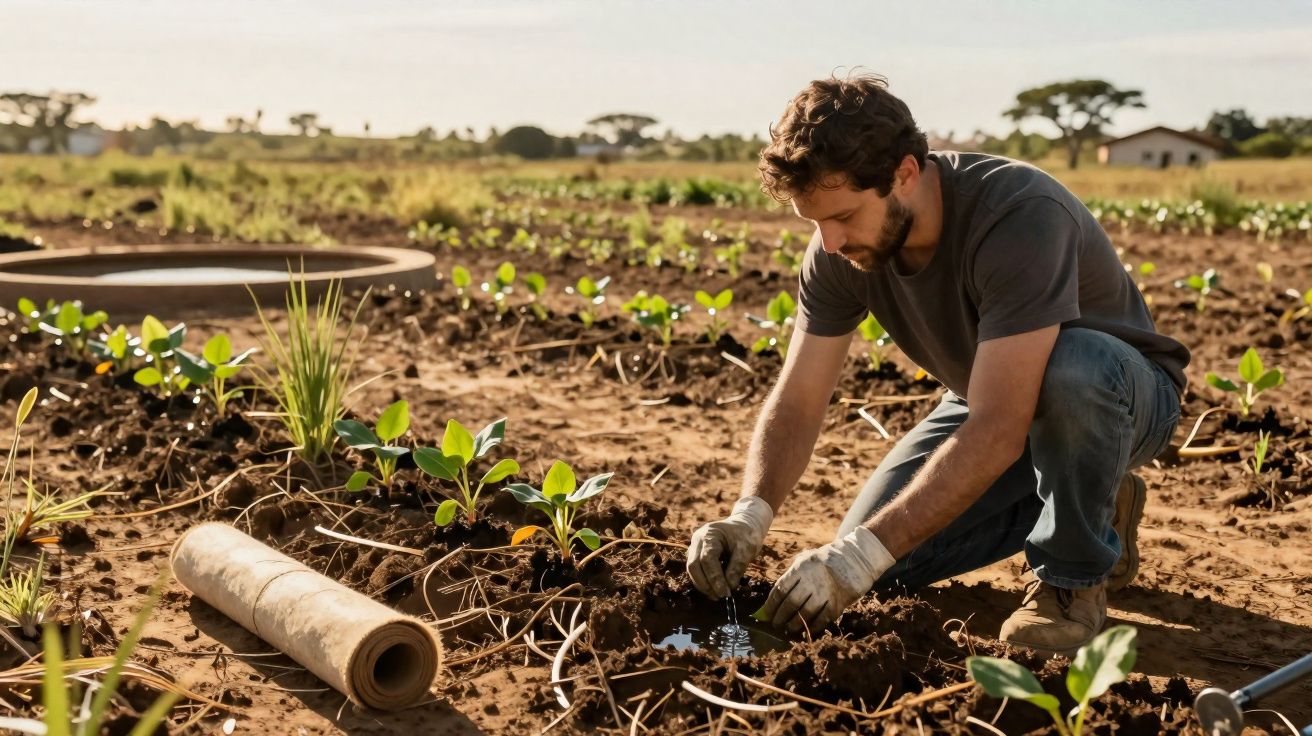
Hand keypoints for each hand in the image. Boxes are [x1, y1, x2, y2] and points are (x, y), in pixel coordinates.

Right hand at [686, 496, 772, 598]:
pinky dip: (704, 581)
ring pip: (692, 570)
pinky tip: (716, 589)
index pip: (707, 559)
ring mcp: (695, 547)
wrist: (744, 525)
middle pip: (694, 565)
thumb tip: (729, 588)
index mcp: (710, 534)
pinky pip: (697, 570)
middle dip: (705, 584)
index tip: (725, 593)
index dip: (715, 578)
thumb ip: (737, 567)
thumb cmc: (746, 535)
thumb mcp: (748, 548)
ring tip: (719, 596)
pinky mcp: (697, 555)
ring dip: (703, 585)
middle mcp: (698, 540)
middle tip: (720, 597)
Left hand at [761, 526, 894, 633]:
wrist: (856, 559)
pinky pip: (821, 619)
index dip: (771, 605)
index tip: (765, 614)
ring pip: (805, 614)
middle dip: (780, 616)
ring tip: (787, 628)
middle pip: (791, 603)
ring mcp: (826, 592)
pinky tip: (805, 629)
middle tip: (775, 624)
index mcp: (802, 567)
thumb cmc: (825, 560)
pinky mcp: (838, 603)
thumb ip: (791, 574)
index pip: (781, 589)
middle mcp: (813, 580)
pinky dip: (811, 626)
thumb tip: (774, 599)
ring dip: (793, 624)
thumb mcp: (806, 558)